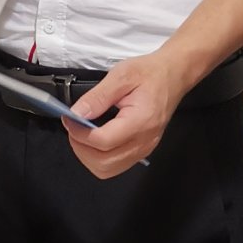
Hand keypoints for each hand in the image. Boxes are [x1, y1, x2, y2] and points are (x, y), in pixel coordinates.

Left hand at [67, 51, 188, 180]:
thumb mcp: (121, 76)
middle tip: (73, 128)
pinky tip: (95, 139)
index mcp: (141, 121)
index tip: (69, 120)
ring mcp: (145, 148)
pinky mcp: (143, 150)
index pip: (104, 142)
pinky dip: (99, 157)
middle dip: (81, 148)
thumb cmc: (150, 72)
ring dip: (88, 156)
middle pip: (104, 163)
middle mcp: (144, 141)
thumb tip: (76, 114)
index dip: (80, 134)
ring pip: (108, 169)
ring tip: (82, 134)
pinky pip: (116, 165)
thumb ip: (97, 97)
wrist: (173, 75)